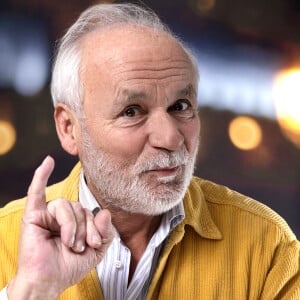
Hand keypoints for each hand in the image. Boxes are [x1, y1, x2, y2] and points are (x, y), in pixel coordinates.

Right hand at [7, 156, 113, 299]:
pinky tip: (48, 162)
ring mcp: (48, 214)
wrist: (49, 281)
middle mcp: (63, 215)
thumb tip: (105, 212)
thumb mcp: (96, 251)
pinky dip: (41, 175)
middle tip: (79, 247)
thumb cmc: (69, 267)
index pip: (91, 212)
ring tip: (69, 243)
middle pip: (80, 207)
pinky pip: (37, 191)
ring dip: (71, 226)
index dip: (95, 227)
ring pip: (67, 205)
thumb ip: (106, 233)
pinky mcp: (33, 215)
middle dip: (84, 228)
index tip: (93, 244)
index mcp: (77, 221)